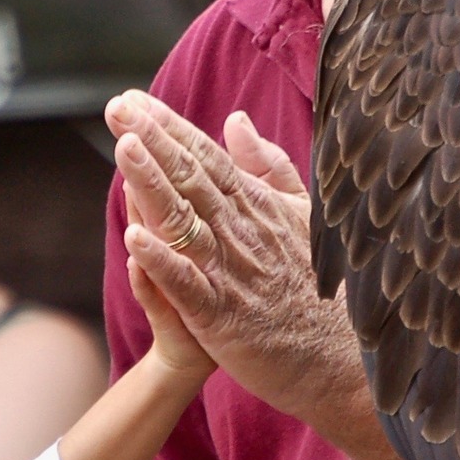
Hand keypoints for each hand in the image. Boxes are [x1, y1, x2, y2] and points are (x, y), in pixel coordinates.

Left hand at [105, 90, 348, 421]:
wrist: (341, 358)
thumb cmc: (320, 286)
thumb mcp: (300, 212)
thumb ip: (267, 166)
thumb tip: (235, 121)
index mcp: (256, 206)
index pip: (206, 157)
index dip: (168, 128)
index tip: (132, 101)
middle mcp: (242, 231)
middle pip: (191, 178)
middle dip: (152, 141)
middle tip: (117, 109)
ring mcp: (232, 273)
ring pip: (186, 220)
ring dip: (153, 186)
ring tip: (123, 150)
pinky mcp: (224, 317)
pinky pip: (188, 285)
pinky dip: (162, 263)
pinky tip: (134, 239)